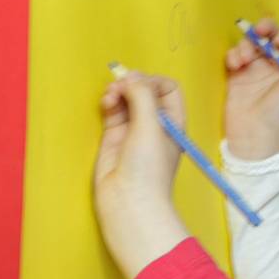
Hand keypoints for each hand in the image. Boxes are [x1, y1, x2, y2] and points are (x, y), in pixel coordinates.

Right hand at [93, 69, 190, 278]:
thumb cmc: (148, 168)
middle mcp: (154, 124)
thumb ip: (143, 95)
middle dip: (132, 83)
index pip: (168, 88)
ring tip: (110, 95)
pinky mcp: (114, 138)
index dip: (153, 80)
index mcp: (173, 122)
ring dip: (117, 91)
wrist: (128, 202)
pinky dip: (109, 102)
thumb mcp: (151, 126)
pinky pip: (112, 111)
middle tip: (120, 85)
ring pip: (126, 98)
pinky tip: (106, 103)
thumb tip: (131, 76)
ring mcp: (133, 130)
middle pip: (144, 90)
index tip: (139, 84)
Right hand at [222, 18, 278, 160]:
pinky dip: (233, 55)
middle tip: (259, 30)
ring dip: (246, 45)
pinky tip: (236, 65)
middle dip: (265, 28)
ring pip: (250, 44)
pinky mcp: (235, 76)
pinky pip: (233, 56)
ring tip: (244, 59)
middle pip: (269, 37)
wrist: (255, 136)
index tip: (278, 42)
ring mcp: (253, 70)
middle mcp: (273, 66)